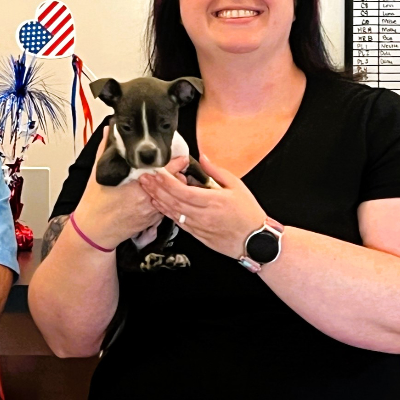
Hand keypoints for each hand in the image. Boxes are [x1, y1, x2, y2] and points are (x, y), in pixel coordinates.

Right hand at [71, 126, 189, 248]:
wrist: (94, 231)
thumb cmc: (95, 204)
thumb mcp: (98, 173)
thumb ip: (106, 149)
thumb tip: (109, 131)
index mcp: (139, 186)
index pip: (166, 172)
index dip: (177, 163)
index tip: (181, 156)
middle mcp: (149, 200)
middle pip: (175, 185)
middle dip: (178, 176)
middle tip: (179, 167)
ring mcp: (152, 213)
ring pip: (172, 197)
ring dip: (173, 189)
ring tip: (173, 179)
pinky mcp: (151, 222)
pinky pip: (165, 208)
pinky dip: (166, 200)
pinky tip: (162, 194)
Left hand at [138, 153, 267, 258]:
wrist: (255, 241)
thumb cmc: (248, 214)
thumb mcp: (237, 186)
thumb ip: (217, 171)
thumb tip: (203, 158)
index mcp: (212, 201)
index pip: (182, 191)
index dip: (166, 182)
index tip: (157, 172)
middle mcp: (203, 215)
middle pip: (172, 201)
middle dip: (156, 189)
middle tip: (144, 179)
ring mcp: (199, 227)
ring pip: (173, 213)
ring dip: (158, 200)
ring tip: (147, 190)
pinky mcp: (198, 235)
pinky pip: (179, 223)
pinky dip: (167, 213)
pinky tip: (160, 205)